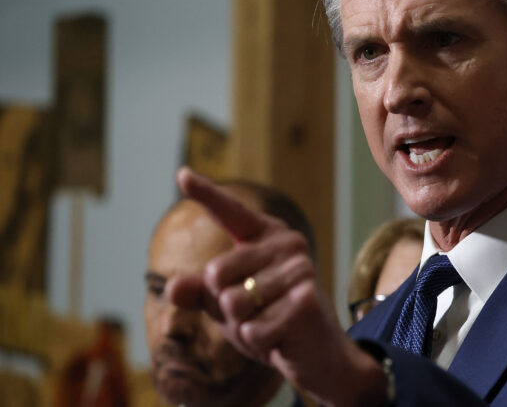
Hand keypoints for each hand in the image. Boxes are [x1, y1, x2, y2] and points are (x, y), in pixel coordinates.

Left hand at [167, 167, 386, 406]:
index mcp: (267, 236)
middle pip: (216, 273)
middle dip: (223, 304)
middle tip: (254, 312)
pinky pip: (252, 328)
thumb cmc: (271, 319)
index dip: (206, 193)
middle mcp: (287, 244)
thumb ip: (200, 293)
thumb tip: (172, 288)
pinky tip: (280, 337)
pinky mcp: (307, 300)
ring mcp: (301, 270)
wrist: (316, 351)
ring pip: (232, 303)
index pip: (231, 212)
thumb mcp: (228, 304)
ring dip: (242, 326)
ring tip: (270, 324)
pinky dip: (258, 342)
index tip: (182, 174)